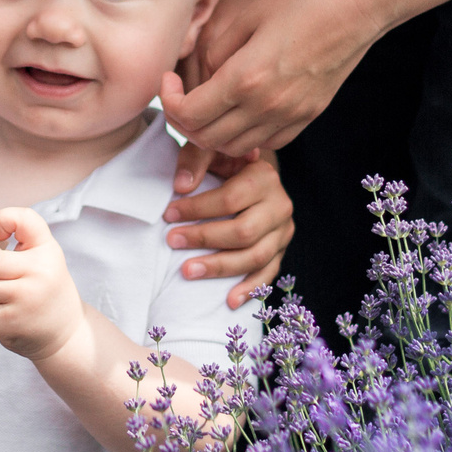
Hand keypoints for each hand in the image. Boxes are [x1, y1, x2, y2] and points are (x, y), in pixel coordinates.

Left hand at [0, 209, 87, 362]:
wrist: (66, 332)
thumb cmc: (42, 290)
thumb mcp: (27, 261)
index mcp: (46, 250)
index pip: (24, 219)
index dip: (4, 219)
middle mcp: (40, 271)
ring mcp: (28, 298)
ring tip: (1, 300)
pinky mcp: (15, 323)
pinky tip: (0, 316)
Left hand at [163, 0, 383, 157]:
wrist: (359, 5)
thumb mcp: (249, 16)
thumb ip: (217, 52)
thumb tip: (204, 77)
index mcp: (246, 78)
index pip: (190, 114)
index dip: (169, 101)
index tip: (169, 80)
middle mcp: (267, 106)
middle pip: (207, 139)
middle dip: (184, 121)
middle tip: (181, 96)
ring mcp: (291, 115)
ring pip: (235, 148)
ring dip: (213, 133)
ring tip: (208, 105)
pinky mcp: (308, 117)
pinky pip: (266, 142)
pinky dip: (245, 135)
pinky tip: (242, 110)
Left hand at [163, 143, 292, 305]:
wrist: (249, 174)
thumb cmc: (223, 162)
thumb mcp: (209, 151)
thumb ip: (194, 160)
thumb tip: (182, 185)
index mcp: (263, 177)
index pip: (230, 199)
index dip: (197, 210)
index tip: (168, 215)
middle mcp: (280, 204)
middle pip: (243, 232)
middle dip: (204, 239)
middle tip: (172, 241)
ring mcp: (283, 231)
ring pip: (255, 257)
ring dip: (220, 268)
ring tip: (187, 271)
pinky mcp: (281, 250)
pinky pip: (268, 274)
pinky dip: (250, 289)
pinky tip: (229, 301)